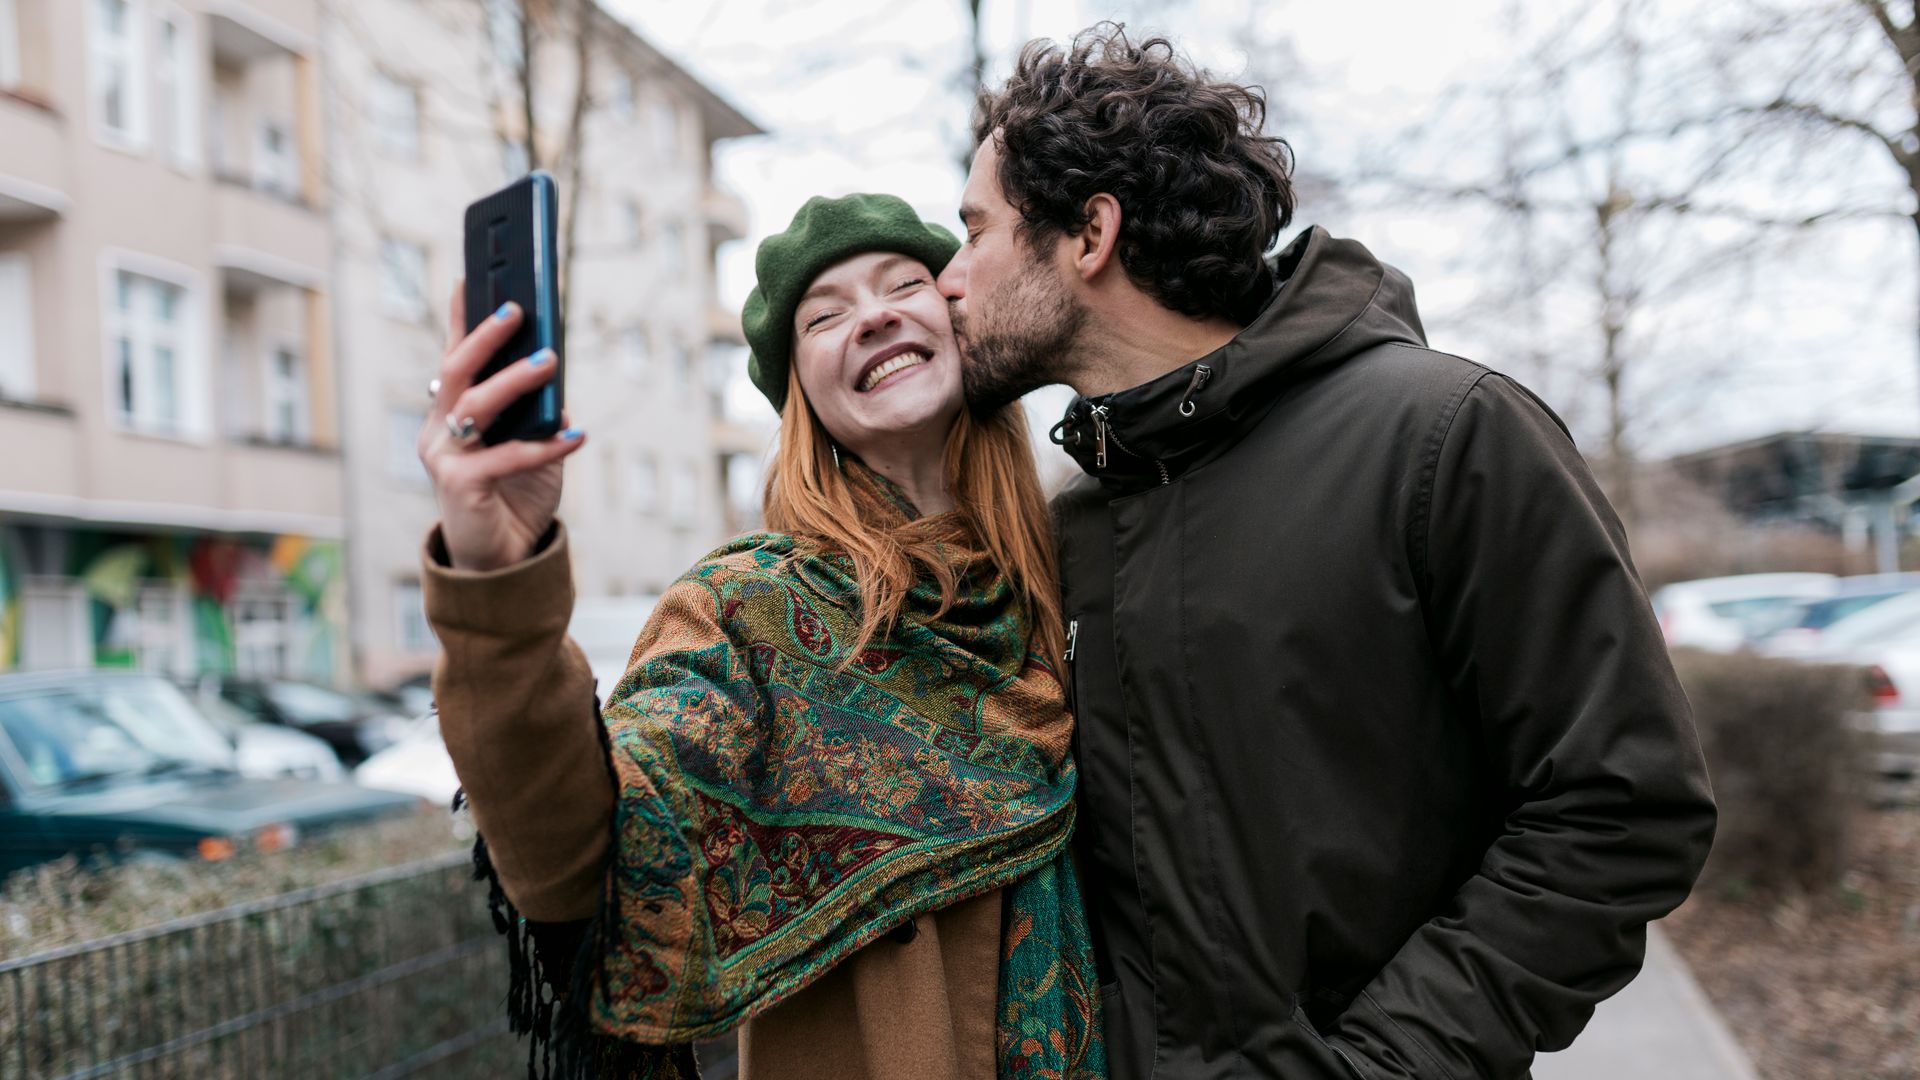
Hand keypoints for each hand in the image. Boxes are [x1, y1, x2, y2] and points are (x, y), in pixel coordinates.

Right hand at [420, 281, 586, 571]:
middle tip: (517, 308)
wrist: (503, 560)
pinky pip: (504, 457)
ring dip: (514, 381)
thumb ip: (538, 411)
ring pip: (475, 407)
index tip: (469, 276)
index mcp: (450, 413)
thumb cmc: (516, 496)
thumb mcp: (533, 446)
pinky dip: (544, 447)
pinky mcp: (459, 487)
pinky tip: (577, 436)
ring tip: (549, 360)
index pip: (455, 357)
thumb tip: (553, 373)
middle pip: (456, 371)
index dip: (459, 317)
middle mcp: (438, 430)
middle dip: (484, 336)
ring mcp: (443, 457)